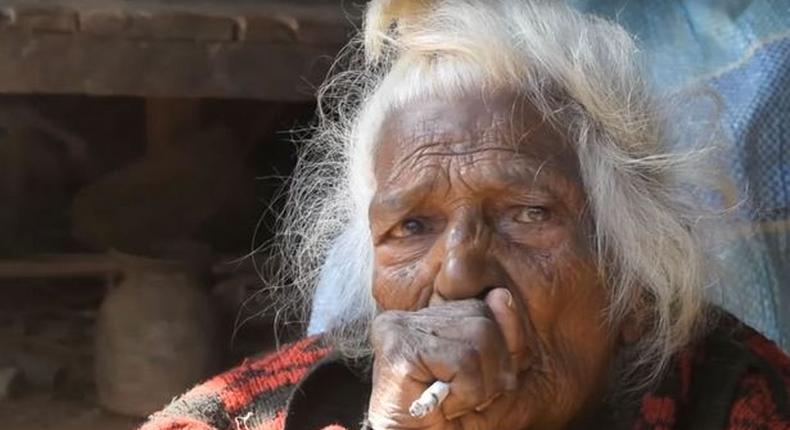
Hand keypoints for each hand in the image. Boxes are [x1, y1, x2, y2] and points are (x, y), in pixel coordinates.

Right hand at [367, 292, 521, 428]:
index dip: (499, 349)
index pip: (483, 307)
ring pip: (478, 339)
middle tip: (467, 397)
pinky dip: (466, 393)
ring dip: (478, 385)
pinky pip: (463, 362)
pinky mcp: (398, 351)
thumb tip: (502, 295)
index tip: (484, 381)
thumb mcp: (492, 374)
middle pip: (482, 320)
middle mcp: (408, 318)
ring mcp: (399, 330)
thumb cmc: (453, 421)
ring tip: (454, 401)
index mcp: (426, 318)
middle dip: (490, 369)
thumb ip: (503, 336)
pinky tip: (443, 405)